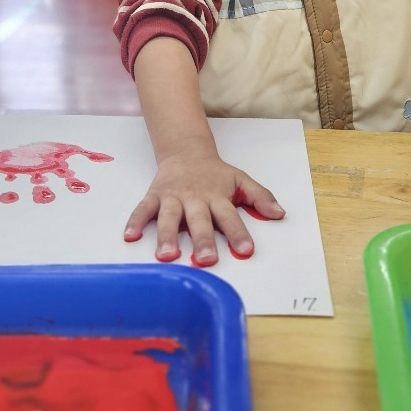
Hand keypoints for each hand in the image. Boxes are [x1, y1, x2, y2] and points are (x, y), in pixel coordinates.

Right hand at [123, 141, 284, 265]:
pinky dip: (136, 221)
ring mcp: (173, 197)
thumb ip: (260, 197)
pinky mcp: (155, 195)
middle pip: (199, 220)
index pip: (229, 216)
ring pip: (169, 217)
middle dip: (202, 240)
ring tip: (167, 256)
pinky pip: (143, 208)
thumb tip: (280, 214)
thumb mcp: (241, 180)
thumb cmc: (215, 173)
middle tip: (207, 260)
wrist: (186, 151)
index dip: (238, 233)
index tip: (246, 250)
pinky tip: (130, 236)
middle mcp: (195, 198)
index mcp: (217, 196)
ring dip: (167, 235)